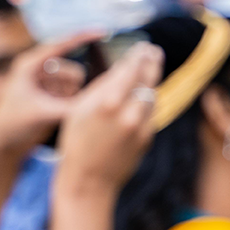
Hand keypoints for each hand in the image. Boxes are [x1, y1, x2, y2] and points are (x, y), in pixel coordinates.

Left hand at [0, 34, 94, 157]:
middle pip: (75, 71)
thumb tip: (102, 102)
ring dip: (72, 99)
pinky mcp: (53, 94)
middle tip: (60, 107)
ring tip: (53, 112)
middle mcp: (40, 69)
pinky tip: (55, 114)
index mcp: (30, 64)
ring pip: (77, 85)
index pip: (61, 45)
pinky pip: (75, 94)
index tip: (103, 30)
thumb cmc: (13, 125)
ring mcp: (48, 82)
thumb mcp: (44, 114)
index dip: (83, 37)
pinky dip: (72, 104)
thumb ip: (74, 107)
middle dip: (73, 90)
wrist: (2, 144)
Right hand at [53, 42, 163, 198]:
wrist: (88, 182)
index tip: (140, 47)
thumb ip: (102, 88)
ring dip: (152, 81)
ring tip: (151, 67)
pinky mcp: (148, 138)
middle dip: (151, 62)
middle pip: (147, 80)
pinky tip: (146, 93)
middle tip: (153, 51)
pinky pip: (151, 113)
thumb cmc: (75, 143)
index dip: (137, 56)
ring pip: (152, 96)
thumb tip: (122, 69)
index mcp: (108, 103)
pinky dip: (149, 100)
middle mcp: (130, 113)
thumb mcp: (80, 110)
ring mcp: (142, 127)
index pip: (129, 70)